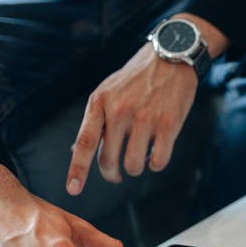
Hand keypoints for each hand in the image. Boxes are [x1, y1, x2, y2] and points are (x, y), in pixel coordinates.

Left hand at [66, 15, 226, 194]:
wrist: (172, 56)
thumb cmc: (137, 78)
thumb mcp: (108, 91)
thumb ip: (95, 119)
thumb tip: (77, 150)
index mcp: (100, 102)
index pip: (86, 143)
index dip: (78, 169)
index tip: (73, 190)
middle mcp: (120, 111)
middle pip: (109, 160)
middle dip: (112, 174)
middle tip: (116, 174)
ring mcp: (145, 118)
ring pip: (133, 165)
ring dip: (135, 168)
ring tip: (139, 158)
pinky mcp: (169, 124)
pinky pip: (158, 161)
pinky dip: (156, 164)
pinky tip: (156, 154)